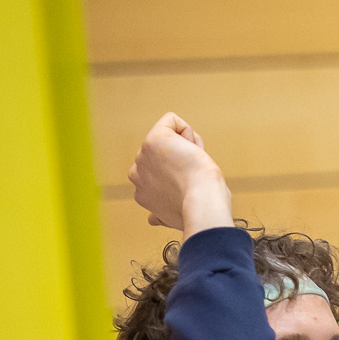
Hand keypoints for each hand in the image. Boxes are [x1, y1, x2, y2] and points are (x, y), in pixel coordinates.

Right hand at [128, 112, 231, 231]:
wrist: (201, 201)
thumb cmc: (198, 210)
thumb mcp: (175, 217)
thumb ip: (161, 215)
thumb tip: (152, 218)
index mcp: (142, 193)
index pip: (161, 174)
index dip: (182, 176)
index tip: (191, 188)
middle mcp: (137, 174)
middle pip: (166, 155)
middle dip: (183, 159)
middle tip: (195, 175)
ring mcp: (143, 155)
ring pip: (170, 138)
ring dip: (188, 146)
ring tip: (195, 165)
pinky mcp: (154, 138)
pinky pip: (171, 121)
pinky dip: (186, 130)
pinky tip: (193, 149)